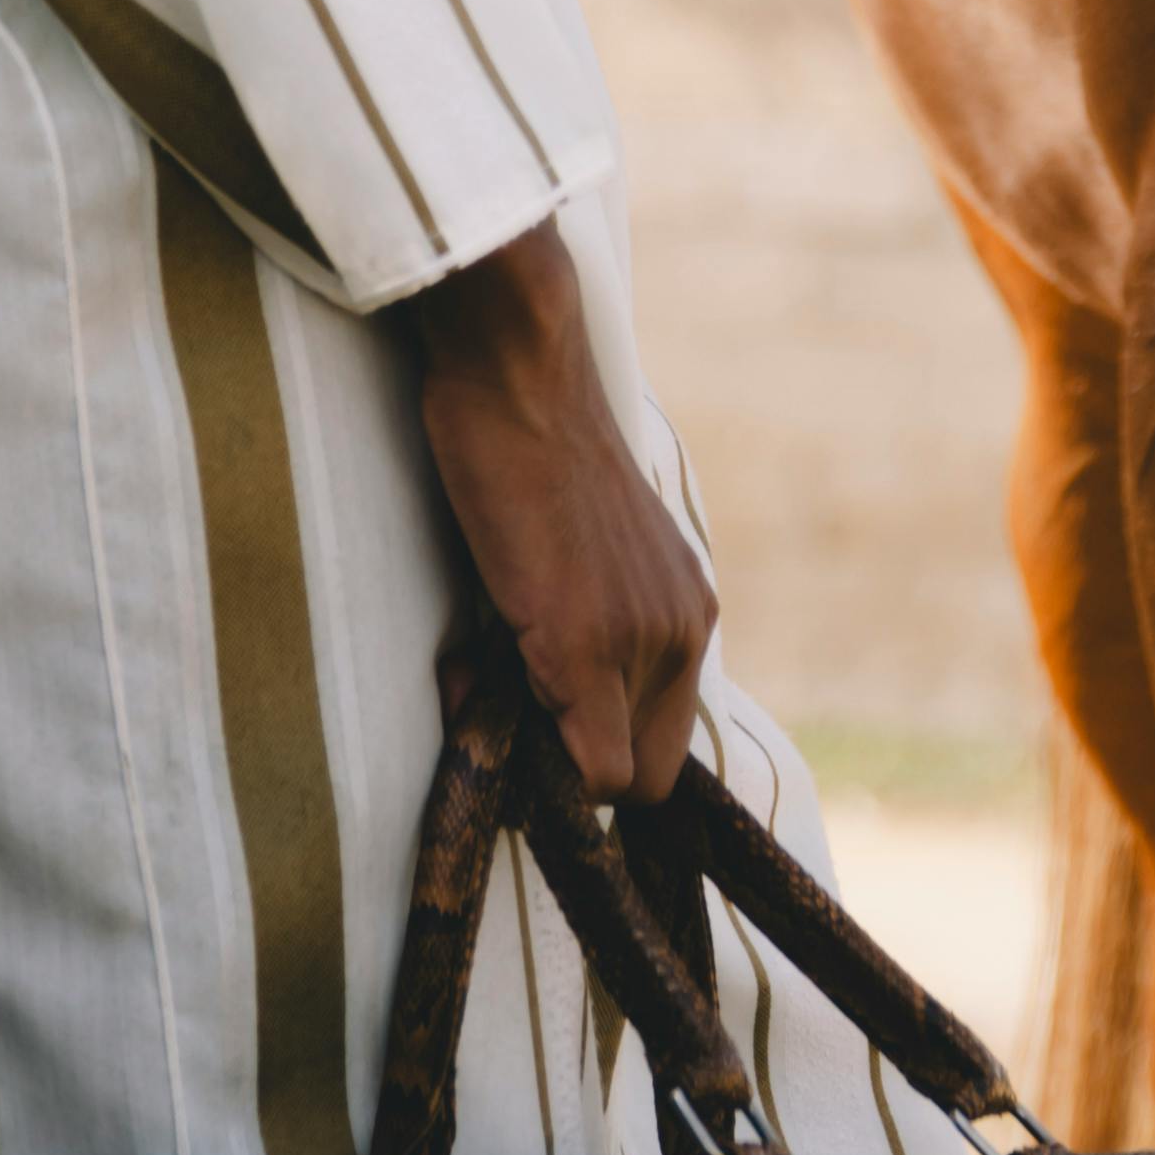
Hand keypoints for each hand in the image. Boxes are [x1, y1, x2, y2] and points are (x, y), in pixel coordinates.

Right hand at [406, 210, 718, 799]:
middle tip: (492, 697)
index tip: (521, 707)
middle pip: (646, 779)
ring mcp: (645, 641)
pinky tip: (468, 671)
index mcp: (686, 610)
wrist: (518, 374)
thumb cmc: (528, 450)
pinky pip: (583, 767)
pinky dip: (521, 750)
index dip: (586, 751)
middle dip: (565, 766)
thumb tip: (516, 704)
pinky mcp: (589, 645)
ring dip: (531, 747)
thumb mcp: (582, 551)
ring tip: (473, 666)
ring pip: (609, 781)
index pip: (661, 747)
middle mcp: (684, 632)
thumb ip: (580, 626)